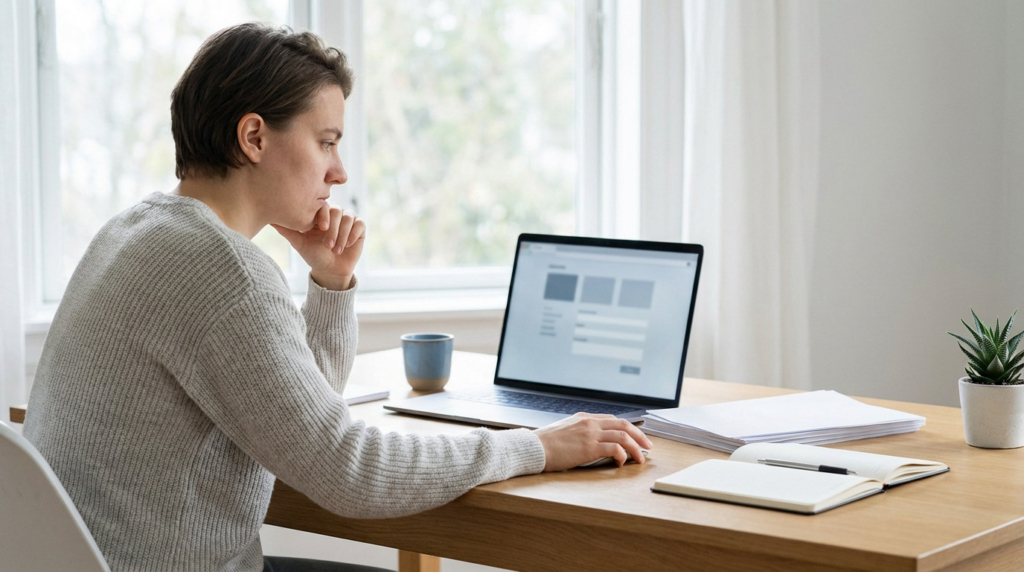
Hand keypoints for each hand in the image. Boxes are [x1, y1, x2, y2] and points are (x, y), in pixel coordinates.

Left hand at [272, 204, 365, 290]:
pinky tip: (347, 245)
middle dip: (334, 229)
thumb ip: (287, 230)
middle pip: (338, 210)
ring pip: (349, 217)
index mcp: (321, 214)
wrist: (330, 270)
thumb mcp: (299, 242)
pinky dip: (353, 235)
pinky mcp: (359, 228)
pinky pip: (360, 224)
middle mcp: (335, 214)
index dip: (324, 216)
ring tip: (336, 250)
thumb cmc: (313, 255)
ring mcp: (348, 220)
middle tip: (328, 245)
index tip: (321, 229)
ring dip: (343, 235)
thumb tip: (269, 219)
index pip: (324, 205)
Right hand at [533, 413, 653, 471]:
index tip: (636, 437)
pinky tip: (621, 463)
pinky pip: (615, 448)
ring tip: (640, 458)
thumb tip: (591, 442)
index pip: (613, 420)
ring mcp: (590, 433)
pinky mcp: (589, 447)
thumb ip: (579, 432)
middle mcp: (590, 423)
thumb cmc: (545, 444)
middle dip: (639, 436)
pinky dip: (622, 455)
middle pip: (623, 425)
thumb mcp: (564, 431)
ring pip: (623, 436)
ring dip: (635, 448)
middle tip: (648, 446)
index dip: (628, 429)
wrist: (534, 448)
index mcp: (584, 418)